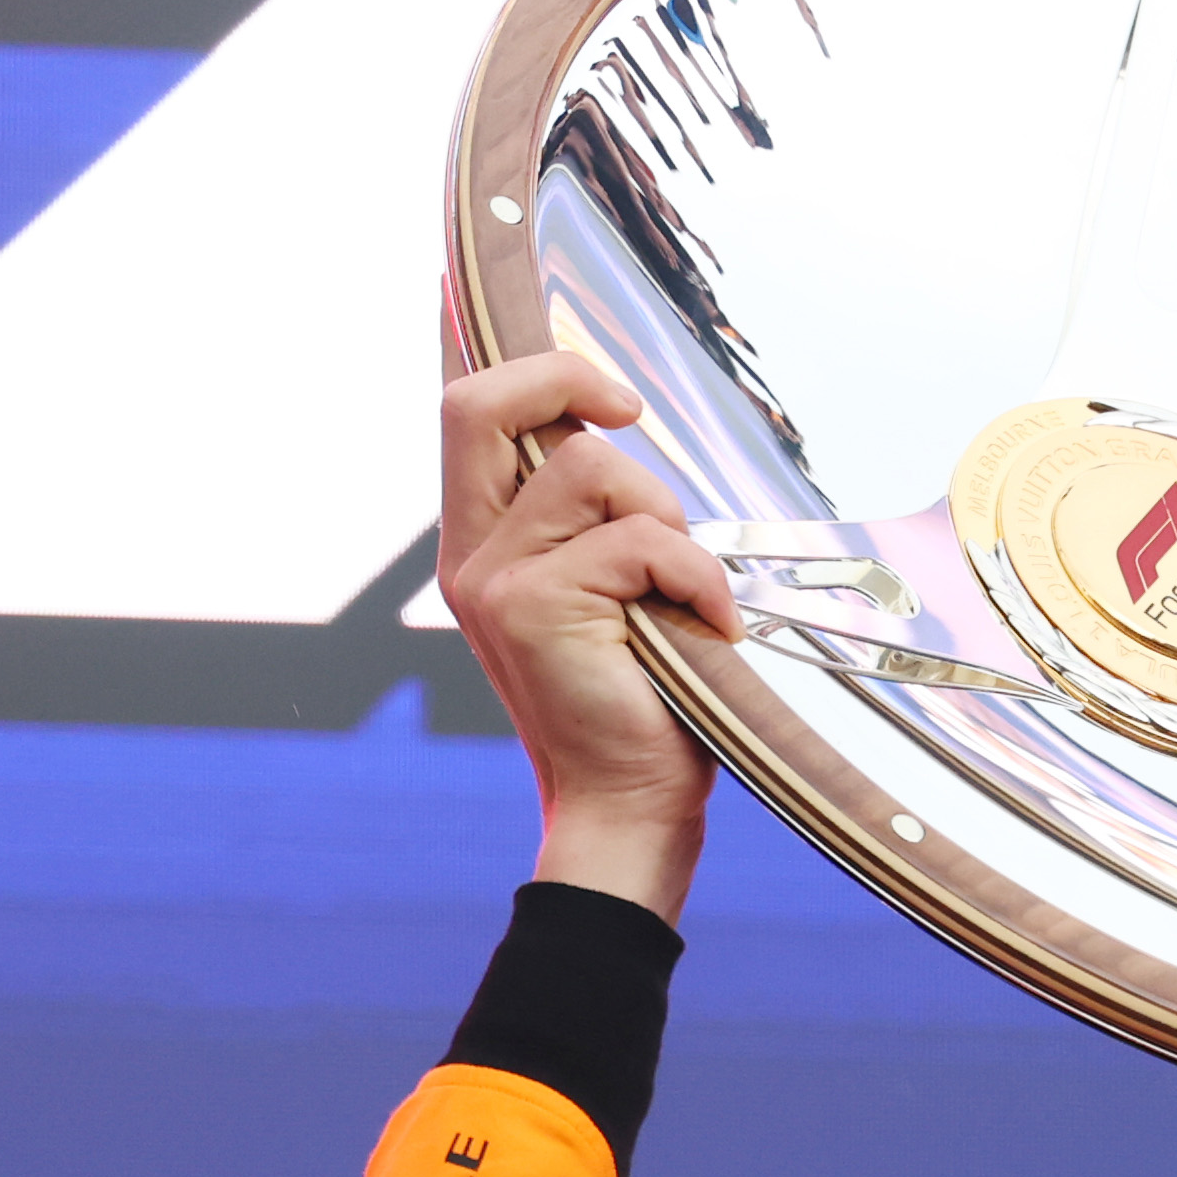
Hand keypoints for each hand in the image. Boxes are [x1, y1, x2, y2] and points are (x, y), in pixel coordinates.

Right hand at [436, 350, 741, 916]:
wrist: (630, 805)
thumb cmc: (639, 703)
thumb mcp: (612, 593)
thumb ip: (598, 521)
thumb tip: (619, 434)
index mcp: (484, 548)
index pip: (467, 418)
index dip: (526, 371)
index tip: (605, 395)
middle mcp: (474, 558)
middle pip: (481, 408)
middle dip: (565, 379)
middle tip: (630, 413)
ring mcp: (497, 582)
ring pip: (588, 468)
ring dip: (659, 516)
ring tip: (679, 588)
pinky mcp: (536, 606)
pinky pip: (640, 540)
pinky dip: (696, 578)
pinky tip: (709, 628)